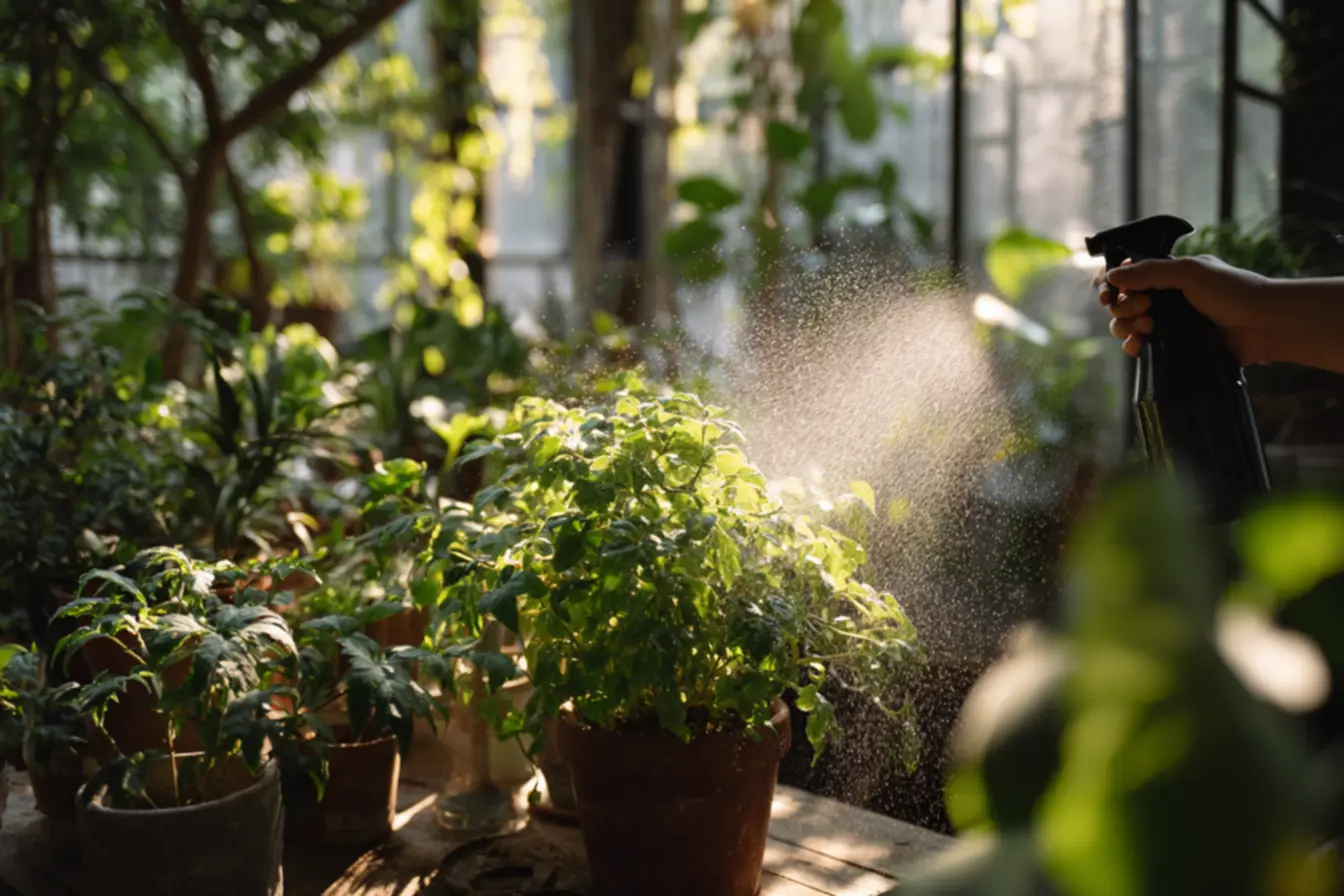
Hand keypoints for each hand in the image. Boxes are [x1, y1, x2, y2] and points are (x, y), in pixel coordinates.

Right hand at [1094, 256, 1270, 363]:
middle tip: (1146, 308)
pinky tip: (1137, 347)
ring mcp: (1165, 322)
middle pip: (1120, 301)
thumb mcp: (1189, 272)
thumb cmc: (1232, 291)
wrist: (1263, 325)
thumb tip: (1110, 276)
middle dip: (1124, 306)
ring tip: (1148, 327)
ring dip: (1126, 326)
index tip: (1110, 294)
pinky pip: (1139, 346)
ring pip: (1125, 324)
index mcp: (1166, 274)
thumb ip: (1150, 271)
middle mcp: (1162, 296)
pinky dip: (1132, 346)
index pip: (1126, 275)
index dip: (1111, 283)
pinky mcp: (1170, 345)